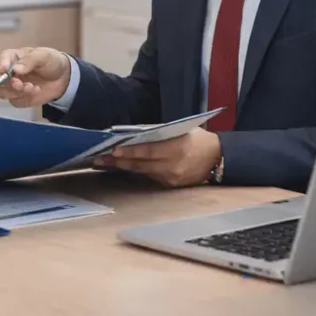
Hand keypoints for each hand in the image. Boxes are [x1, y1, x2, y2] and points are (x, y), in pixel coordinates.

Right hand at [0, 47, 71, 107]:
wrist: (63, 78)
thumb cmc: (51, 62)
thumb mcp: (43, 56)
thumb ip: (30, 61)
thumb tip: (15, 69)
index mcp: (14, 57)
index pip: (2, 59)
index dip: (1, 64)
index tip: (4, 70)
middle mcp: (9, 72)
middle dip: (7, 83)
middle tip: (20, 84)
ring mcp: (13, 86)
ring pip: (3, 92)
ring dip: (16, 92)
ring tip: (32, 87)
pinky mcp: (19, 98)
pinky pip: (14, 101)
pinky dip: (24, 98)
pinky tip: (36, 90)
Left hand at [93, 128, 221, 187]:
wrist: (217, 158)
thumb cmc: (196, 139)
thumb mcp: (180, 130)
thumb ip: (158, 132)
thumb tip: (134, 133)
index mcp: (176, 149)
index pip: (148, 151)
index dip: (130, 152)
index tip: (113, 150)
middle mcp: (173, 166)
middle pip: (140, 165)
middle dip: (118, 161)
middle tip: (98, 158)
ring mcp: (171, 178)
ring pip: (142, 172)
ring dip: (123, 167)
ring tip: (105, 162)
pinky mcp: (171, 185)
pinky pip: (150, 177)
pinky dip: (137, 171)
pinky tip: (123, 167)